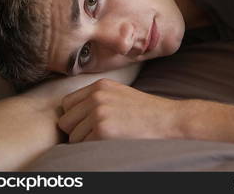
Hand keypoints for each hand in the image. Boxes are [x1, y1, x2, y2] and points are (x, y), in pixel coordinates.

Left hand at [58, 78, 183, 142]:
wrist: (168, 119)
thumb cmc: (145, 111)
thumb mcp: (119, 94)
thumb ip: (96, 98)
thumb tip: (71, 113)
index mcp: (99, 86)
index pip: (67, 103)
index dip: (75, 117)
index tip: (88, 124)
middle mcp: (96, 96)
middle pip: (65, 120)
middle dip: (77, 130)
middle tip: (97, 134)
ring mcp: (99, 112)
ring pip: (72, 136)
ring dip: (85, 141)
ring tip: (108, 137)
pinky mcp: (103, 129)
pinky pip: (83, 145)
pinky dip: (94, 148)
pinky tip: (111, 142)